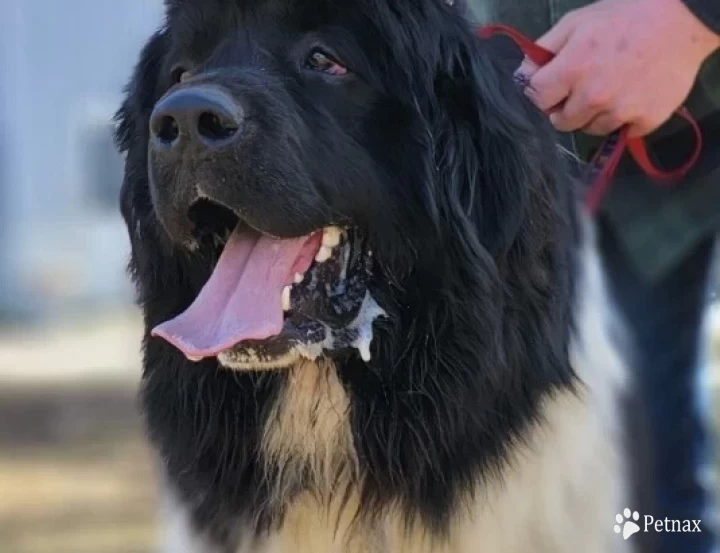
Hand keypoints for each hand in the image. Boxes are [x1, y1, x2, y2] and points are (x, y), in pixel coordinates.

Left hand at [518, 0, 719, 136]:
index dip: (541, 93)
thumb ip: (544, 50)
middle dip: (564, 108)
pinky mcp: (645, 121)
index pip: (536, 99)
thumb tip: (523, 75)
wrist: (683, 19)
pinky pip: (622, 132)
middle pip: (561, 122)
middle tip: (580, 89)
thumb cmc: (625, 15)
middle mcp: (593, 96)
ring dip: (593, 116)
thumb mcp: (576, 22)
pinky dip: (623, 119)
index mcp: (572, 69)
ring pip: (590, 130)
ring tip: (608, 90)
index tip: (551, 87)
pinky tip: (630, 97)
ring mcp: (621, 112)